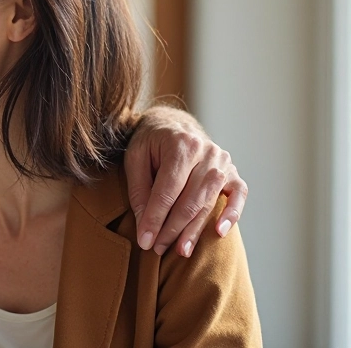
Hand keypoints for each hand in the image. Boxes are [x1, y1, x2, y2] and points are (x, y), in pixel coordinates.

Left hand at [123, 106, 247, 256]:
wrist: (172, 125)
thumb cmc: (150, 143)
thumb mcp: (135, 158)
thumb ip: (139, 190)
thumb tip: (145, 227)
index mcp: (180, 144)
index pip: (167, 190)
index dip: (155, 218)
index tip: (144, 241)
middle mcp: (206, 152)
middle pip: (190, 199)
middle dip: (172, 228)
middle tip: (158, 249)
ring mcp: (223, 162)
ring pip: (209, 202)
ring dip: (194, 229)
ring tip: (181, 250)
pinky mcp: (233, 172)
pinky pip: (239, 195)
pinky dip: (232, 214)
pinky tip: (219, 232)